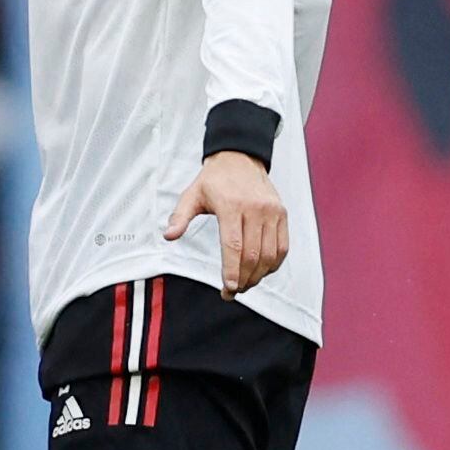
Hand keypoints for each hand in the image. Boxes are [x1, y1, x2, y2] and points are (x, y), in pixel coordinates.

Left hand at [167, 151, 287, 294]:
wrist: (240, 158)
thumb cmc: (213, 180)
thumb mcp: (192, 194)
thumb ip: (180, 217)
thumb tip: (168, 236)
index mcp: (231, 205)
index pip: (234, 245)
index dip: (232, 270)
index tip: (228, 288)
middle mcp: (255, 209)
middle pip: (252, 254)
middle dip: (243, 279)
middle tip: (232, 291)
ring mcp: (271, 212)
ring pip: (269, 254)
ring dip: (258, 275)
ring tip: (245, 284)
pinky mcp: (282, 214)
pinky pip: (282, 247)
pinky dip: (273, 264)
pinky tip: (260, 272)